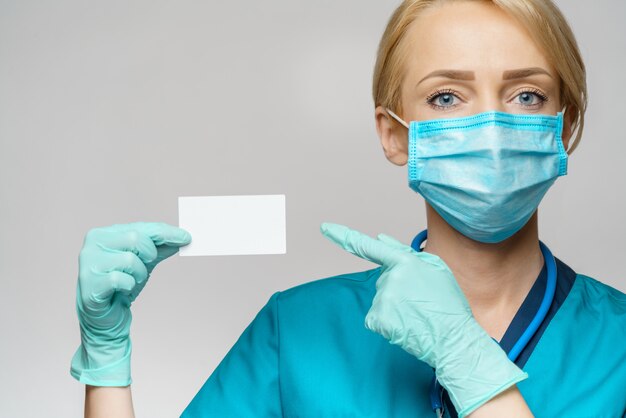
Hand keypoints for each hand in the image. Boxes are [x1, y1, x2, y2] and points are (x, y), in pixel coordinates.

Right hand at [70, 222, 191, 386]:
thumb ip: (160, 247)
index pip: (140, 227)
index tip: (185, 237)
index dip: (164, 233)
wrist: (107, 316)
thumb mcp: (144, 261)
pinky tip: (122, 290)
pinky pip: (120, 279)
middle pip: (135, 239)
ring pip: (129, 260)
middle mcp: (92, 245)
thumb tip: (182, 237)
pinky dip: (129, 286)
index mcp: (104, 234)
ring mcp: (88, 265)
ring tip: (131, 280)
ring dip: (139, 274)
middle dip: (148, 255)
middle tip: (144, 267)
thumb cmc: (122, 285)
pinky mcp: (90, 284)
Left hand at [320, 222, 527, 417]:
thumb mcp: (435, 270)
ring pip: (380, 300)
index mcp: (405, 261)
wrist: (454, 339)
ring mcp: (382, 299)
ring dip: (394, 308)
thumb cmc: (448, 304)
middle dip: (397, 290)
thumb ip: (404, 252)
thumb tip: (380, 238)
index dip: (343, 236)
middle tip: (421, 302)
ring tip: (417, 314)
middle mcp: (390, 277)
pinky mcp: (377, 319)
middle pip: (382, 281)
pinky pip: (376, 318)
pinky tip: (406, 326)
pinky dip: (388, 324)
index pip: (368, 246)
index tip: (324, 227)